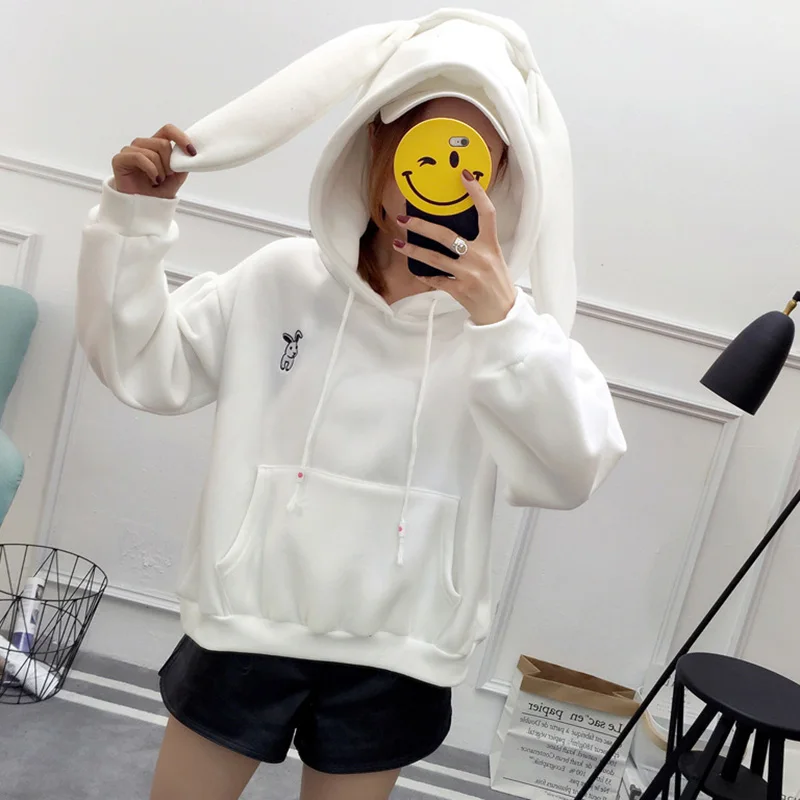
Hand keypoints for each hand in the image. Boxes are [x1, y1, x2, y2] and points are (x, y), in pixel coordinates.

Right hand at [112, 124, 195, 198]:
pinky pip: (139, 157)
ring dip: (160, 170)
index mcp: (156, 145)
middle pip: (163, 143)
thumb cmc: (158, 192)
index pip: (168, 130)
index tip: (192, 152)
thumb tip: (189, 153)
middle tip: (167, 176)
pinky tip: (153, 180)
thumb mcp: (177, 178)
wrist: (144, 208)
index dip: (181, 138)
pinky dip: (151, 170)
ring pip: (152, 153)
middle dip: (170, 164)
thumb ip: (182, 164)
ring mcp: (130, 150)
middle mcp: (143, 145)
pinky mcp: (120, 159)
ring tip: (158, 181)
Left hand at [393, 170, 516, 325]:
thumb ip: (479, 243)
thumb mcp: (494, 258)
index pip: (486, 213)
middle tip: (404, 219)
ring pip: (434, 258)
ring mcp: (469, 274)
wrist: (501, 313)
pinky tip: (416, 271)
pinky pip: (436, 280)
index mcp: (491, 245)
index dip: (476, 193)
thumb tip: (454, 228)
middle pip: (446, 235)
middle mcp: (480, 257)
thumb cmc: (497, 283)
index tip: (463, 176)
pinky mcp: (459, 290)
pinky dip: (425, 275)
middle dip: (421, 226)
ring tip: (398, 244)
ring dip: (413, 251)